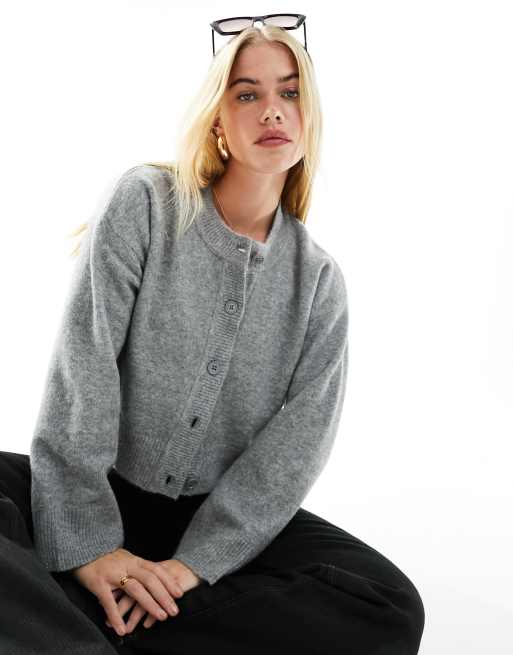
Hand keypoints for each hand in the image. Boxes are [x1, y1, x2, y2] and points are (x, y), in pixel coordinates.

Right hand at [71, 548, 185, 636]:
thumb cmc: (105, 557)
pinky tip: (122, 629)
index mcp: (134, 560)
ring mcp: (113, 574)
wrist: (82, 549)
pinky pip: (109, 602)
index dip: (169, 581)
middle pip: (150, 580)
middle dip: (164, 596)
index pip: (156, 569)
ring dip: (149, 604)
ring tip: (160, 617)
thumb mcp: (125, 558)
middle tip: (174, 611)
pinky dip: (116, 616)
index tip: (180, 594)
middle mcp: (127, 565)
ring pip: (135, 589)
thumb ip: (137, 567)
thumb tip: (154, 578)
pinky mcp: (99, 583)